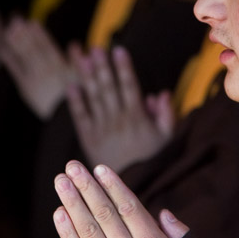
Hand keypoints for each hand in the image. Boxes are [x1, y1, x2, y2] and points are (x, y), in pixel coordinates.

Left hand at [1, 16, 71, 118]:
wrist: (62, 120)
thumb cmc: (74, 98)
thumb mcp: (80, 78)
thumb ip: (76, 60)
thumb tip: (75, 43)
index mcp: (60, 68)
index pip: (48, 47)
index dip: (40, 35)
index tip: (33, 22)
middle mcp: (46, 72)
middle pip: (34, 50)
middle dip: (25, 35)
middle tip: (16, 21)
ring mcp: (34, 80)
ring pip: (24, 59)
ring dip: (16, 44)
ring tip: (8, 31)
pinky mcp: (26, 89)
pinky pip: (17, 73)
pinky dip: (10, 62)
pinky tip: (3, 51)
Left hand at [53, 160, 188, 237]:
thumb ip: (178, 234)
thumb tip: (161, 212)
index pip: (129, 207)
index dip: (113, 186)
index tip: (99, 168)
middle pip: (104, 213)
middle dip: (87, 187)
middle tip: (72, 166)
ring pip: (88, 230)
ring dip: (72, 203)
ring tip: (61, 181)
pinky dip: (67, 234)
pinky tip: (59, 214)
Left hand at [66, 45, 174, 170]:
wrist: (129, 188)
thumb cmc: (151, 161)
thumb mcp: (166, 139)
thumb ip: (165, 115)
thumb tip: (160, 93)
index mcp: (137, 118)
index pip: (130, 86)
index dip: (124, 67)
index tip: (119, 50)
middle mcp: (118, 121)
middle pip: (109, 88)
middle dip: (103, 67)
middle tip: (97, 49)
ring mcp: (102, 129)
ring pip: (94, 98)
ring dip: (88, 78)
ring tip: (83, 59)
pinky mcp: (89, 139)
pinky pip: (81, 117)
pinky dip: (76, 102)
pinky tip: (72, 86)